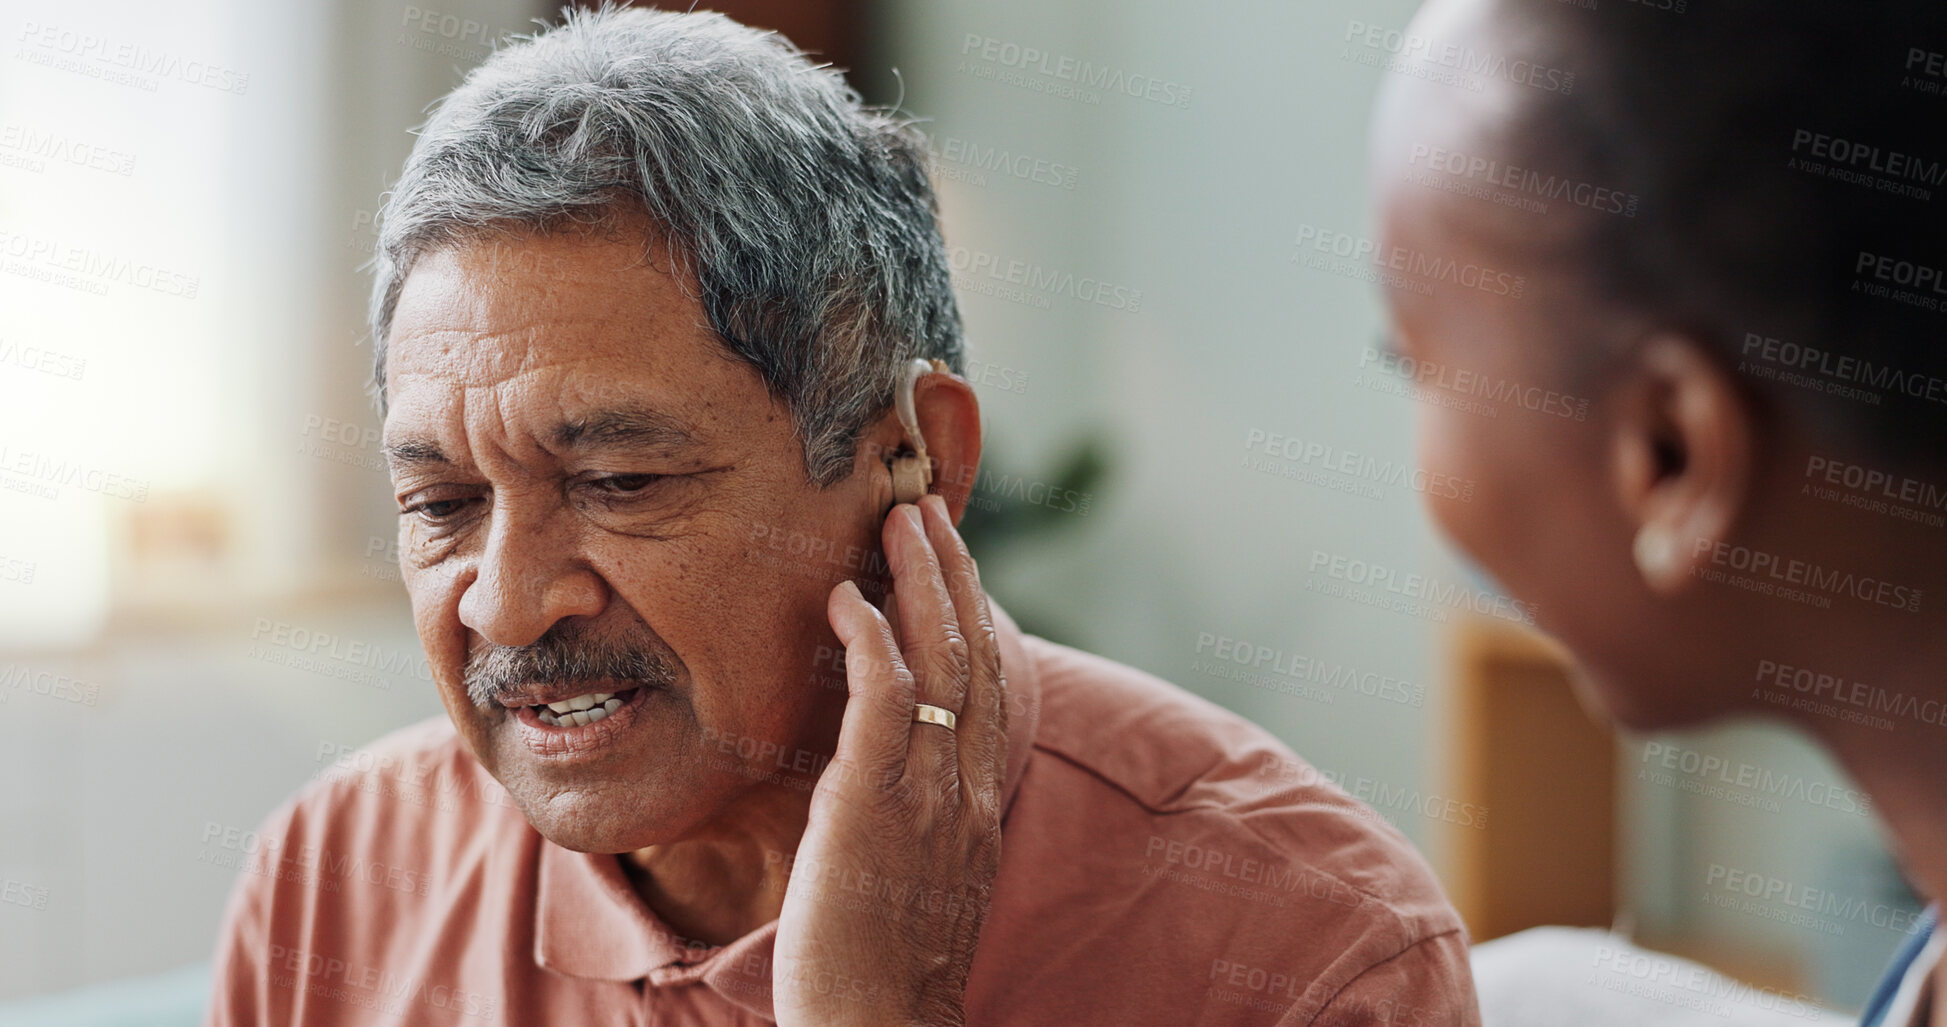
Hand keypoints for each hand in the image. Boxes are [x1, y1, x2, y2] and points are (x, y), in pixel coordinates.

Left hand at [772, 495, 1007, 1026]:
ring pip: (941, 661)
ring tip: (899, 520)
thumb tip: (877, 771)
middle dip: (954, 573)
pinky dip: (871, 638)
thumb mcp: (914, 878)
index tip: (951, 561)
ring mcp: (929, 793)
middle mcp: (968, 789)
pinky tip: (848, 598)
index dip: (972, 614)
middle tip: (928, 508)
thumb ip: (911, 815)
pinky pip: (885, 699)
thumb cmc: (878, 970)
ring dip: (920, 580)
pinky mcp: (875, 804)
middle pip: (975, 655)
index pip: (986, 687)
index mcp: (978, 805)